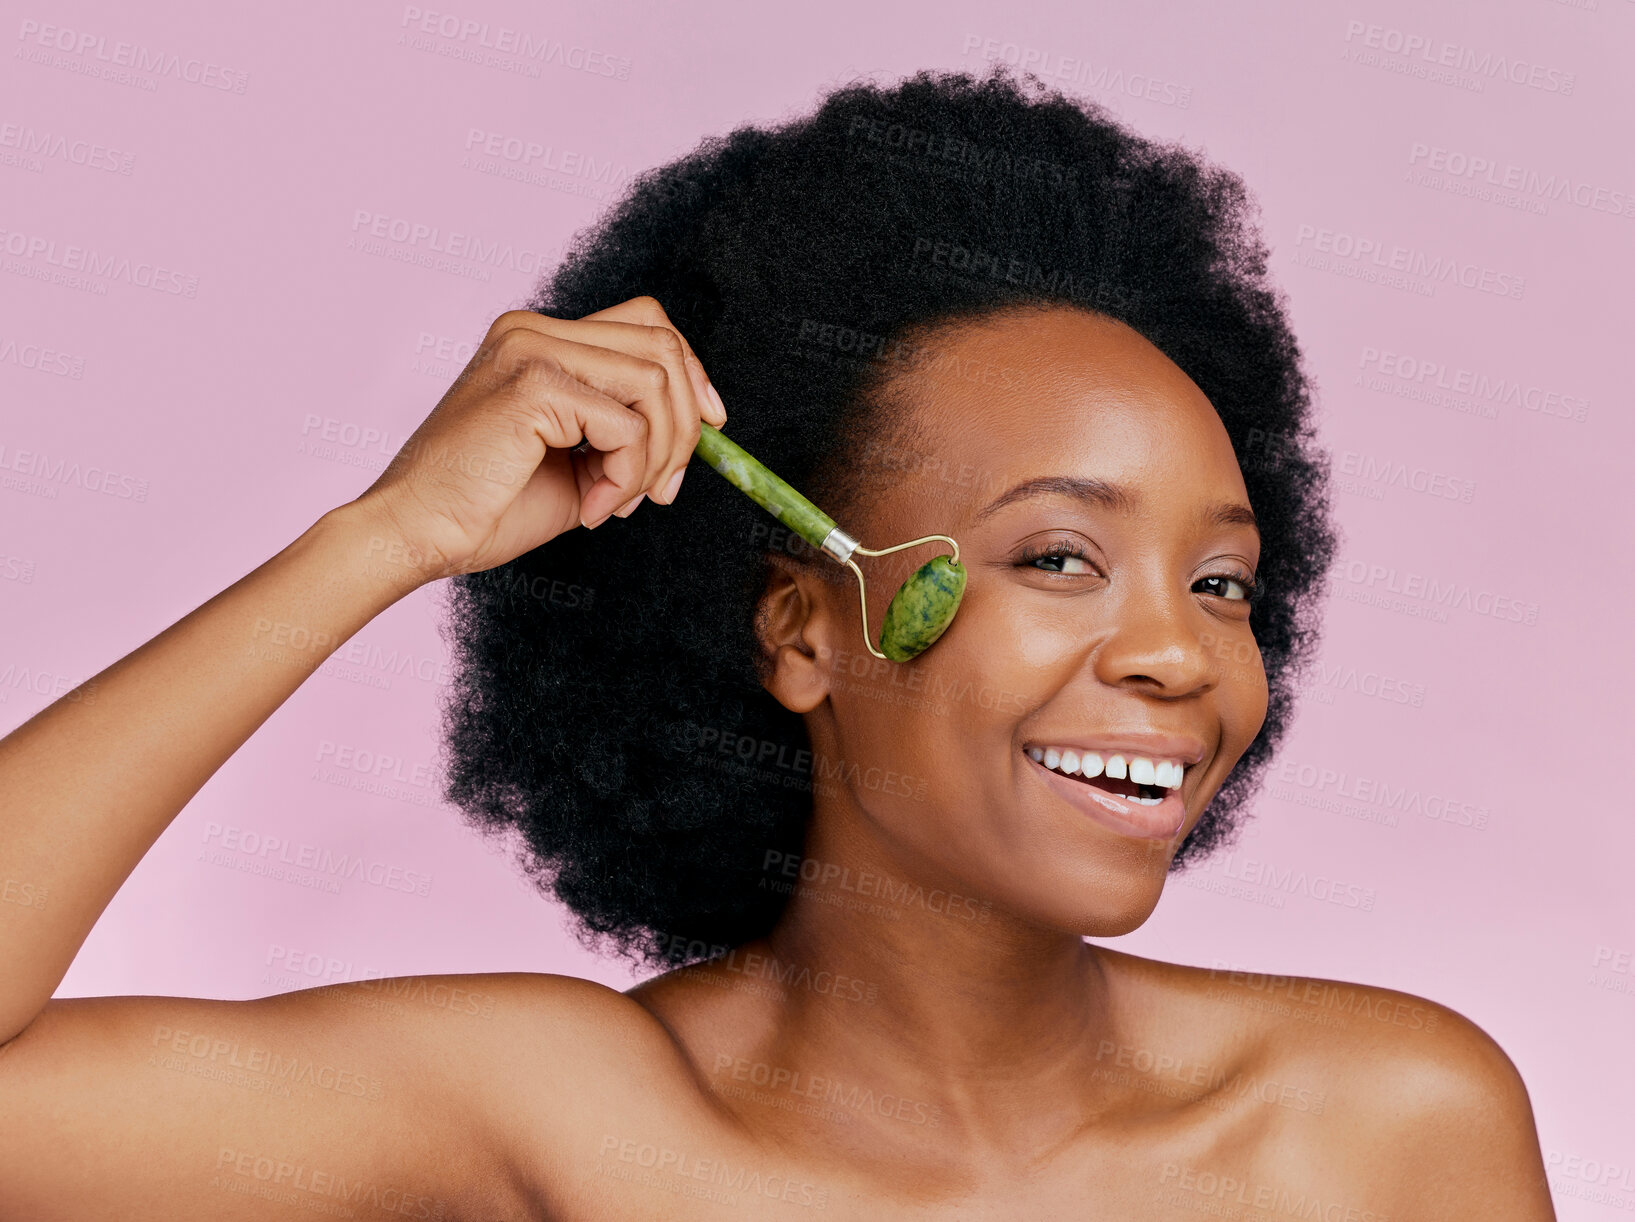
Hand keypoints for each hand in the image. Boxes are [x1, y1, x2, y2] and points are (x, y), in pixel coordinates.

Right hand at [349, 295, 726, 583]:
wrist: (416, 534)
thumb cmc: (486, 507)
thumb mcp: (577, 461)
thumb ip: (624, 432)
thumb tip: (699, 427)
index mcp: (539, 338)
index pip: (647, 324)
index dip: (692, 373)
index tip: (712, 428)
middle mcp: (534, 330)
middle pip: (662, 343)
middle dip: (685, 424)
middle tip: (662, 489)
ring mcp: (531, 350)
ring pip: (656, 382)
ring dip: (657, 457)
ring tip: (618, 502)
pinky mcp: (533, 385)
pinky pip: (626, 426)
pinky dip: (626, 477)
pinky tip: (591, 509)